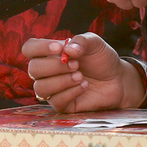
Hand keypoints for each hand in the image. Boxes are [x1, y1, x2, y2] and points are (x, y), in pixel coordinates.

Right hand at [24, 33, 144, 111]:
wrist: (117, 79)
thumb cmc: (101, 59)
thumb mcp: (95, 43)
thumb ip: (81, 41)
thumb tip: (67, 49)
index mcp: (50, 53)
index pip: (30, 48)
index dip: (40, 48)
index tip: (59, 48)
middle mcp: (47, 72)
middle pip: (33, 69)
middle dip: (55, 66)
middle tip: (76, 64)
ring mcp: (53, 89)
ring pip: (41, 88)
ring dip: (62, 80)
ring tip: (80, 76)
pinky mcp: (62, 105)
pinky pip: (56, 101)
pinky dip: (71, 92)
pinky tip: (84, 86)